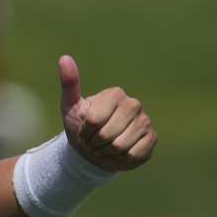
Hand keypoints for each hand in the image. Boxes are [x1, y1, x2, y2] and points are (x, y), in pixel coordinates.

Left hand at [59, 55, 155, 171]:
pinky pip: (133, 155)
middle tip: (94, 141)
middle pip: (107, 134)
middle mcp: (134, 104)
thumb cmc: (81, 125)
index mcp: (115, 93)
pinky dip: (120, 159)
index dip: (85, 131)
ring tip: (104, 147)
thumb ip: (69, 83)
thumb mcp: (70, 106)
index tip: (85, 129)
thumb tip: (64, 57)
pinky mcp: (152, 139)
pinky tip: (118, 153)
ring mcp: (145, 121)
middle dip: (95, 143)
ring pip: (120, 146)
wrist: (94, 149)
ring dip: (106, 152)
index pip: (94, 120)